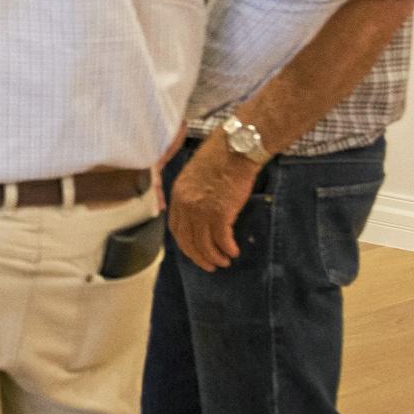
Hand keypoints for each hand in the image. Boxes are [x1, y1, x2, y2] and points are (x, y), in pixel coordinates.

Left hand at [168, 140, 259, 271]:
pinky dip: (227, 249)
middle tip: (209, 265)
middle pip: (188, 240)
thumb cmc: (221, 157)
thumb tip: (197, 211)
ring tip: (224, 262)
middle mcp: (186, 205)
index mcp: (178, 195)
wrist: (237, 148)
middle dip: (198, 256)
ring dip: (214, 257)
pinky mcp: (220, 213)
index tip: (194, 251)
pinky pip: (221, 240)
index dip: (185, 243)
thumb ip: (191, 193)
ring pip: (204, 244)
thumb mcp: (195, 175)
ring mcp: (202, 210)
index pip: (176, 227)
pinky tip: (233, 252)